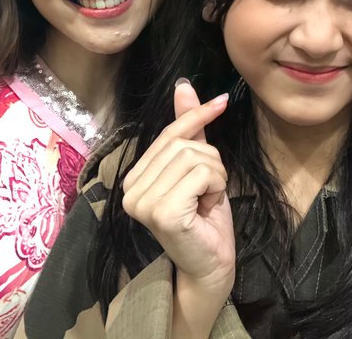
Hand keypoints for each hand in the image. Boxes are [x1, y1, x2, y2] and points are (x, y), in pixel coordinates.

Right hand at [122, 81, 235, 287]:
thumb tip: (184, 86)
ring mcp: (143, 202)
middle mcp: (130, 189)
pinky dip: (216, 186)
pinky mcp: (162, 212)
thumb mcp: (198, 166)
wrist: (211, 265)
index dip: (196, 115)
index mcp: (133, 177)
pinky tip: (207, 208)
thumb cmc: (204, 218)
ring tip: (207, 200)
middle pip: (183, 144)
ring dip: (215, 175)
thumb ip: (188, 129)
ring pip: (195, 156)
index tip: (221, 100)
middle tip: (209, 190)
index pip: (168, 134)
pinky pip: (202, 173)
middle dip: (211, 161)